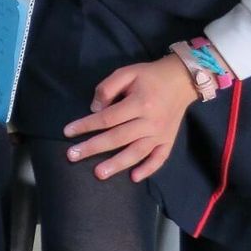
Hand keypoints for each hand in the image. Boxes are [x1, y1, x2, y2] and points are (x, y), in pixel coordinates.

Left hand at [62, 54, 198, 182]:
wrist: (182, 80)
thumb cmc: (150, 76)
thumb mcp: (127, 73)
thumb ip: (107, 88)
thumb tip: (94, 109)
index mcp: (139, 103)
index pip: (107, 118)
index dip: (86, 125)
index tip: (68, 132)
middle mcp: (150, 122)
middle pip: (118, 138)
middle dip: (93, 148)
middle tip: (72, 155)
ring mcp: (161, 134)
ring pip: (137, 153)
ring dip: (117, 164)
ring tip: (98, 173)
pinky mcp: (169, 140)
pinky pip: (159, 158)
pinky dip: (148, 169)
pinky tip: (134, 177)